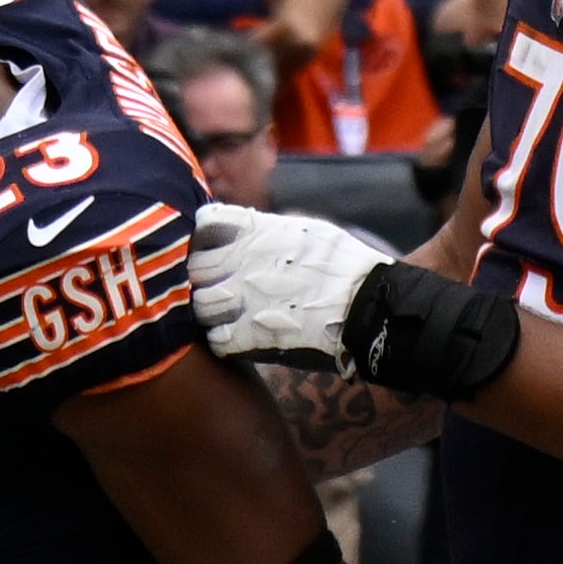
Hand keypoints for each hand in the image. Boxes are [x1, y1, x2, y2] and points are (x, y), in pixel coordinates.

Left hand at [191, 201, 387, 360]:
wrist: (367, 308)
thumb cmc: (345, 267)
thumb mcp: (307, 230)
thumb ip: (268, 229)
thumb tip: (245, 229)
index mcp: (256, 231)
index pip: (205, 224)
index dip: (206, 237)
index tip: (215, 247)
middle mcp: (241, 261)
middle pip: (196, 267)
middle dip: (206, 278)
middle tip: (224, 287)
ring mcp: (241, 300)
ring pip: (201, 305)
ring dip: (213, 311)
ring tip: (233, 315)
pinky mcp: (246, 337)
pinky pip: (215, 339)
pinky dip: (225, 339)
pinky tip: (242, 337)